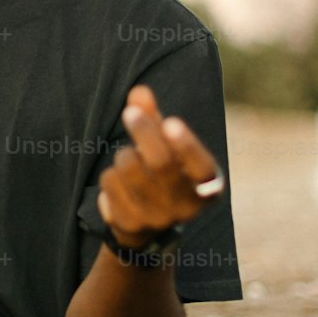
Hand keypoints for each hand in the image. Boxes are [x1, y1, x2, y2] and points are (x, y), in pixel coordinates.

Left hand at [96, 84, 224, 246]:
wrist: (147, 225)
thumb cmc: (162, 174)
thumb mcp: (165, 147)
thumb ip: (155, 118)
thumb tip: (139, 91)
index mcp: (207, 187)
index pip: (201, 167)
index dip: (186, 146)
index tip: (171, 122)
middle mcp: (186, 207)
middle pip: (161, 164)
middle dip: (144, 132)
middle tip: (129, 112)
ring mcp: (156, 218)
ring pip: (130, 168)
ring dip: (124, 154)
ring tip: (131, 159)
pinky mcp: (129, 224)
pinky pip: (110, 182)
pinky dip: (111, 174)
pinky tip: (120, 182)